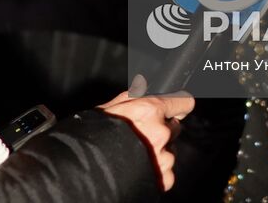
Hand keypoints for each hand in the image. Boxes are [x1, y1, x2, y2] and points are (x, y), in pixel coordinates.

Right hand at [98, 76, 194, 191]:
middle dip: (163, 130)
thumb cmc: (94, 134)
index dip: (179, 105)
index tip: (178, 108)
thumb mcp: (112, 106)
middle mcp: (160, 132)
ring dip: (159, 151)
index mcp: (150, 110)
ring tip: (136, 154)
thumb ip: (134, 97)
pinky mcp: (162, 177)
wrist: (84, 166)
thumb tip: (145, 90)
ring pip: (170, 150)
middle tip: (142, 135)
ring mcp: (163, 156)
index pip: (182, 102)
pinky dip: (157, 171)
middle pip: (175, 127)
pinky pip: (167, 171)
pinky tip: (140, 167)